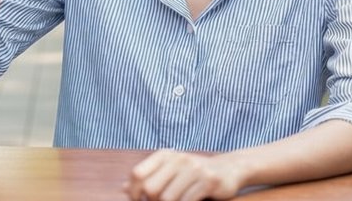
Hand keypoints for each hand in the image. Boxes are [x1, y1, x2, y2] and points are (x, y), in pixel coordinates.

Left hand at [124, 150, 241, 200]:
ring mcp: (194, 169)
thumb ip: (148, 177)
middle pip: (151, 189)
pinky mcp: (208, 180)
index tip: (137, 200)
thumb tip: (123, 188)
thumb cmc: (193, 173)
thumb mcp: (170, 170)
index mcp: (165, 155)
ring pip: (168, 198)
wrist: (228, 169)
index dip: (133, 192)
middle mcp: (178, 158)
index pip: (137, 174)